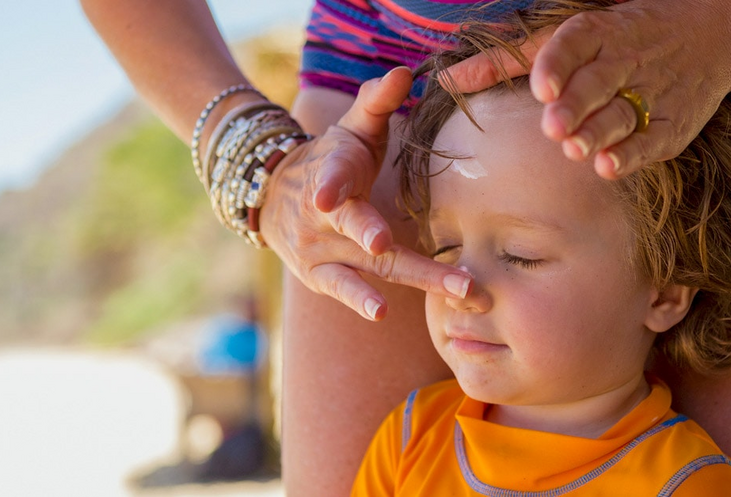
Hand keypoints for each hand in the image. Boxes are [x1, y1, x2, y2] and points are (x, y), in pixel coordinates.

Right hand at [260, 67, 472, 320]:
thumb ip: (376, 102)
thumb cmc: (330, 159)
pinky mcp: (320, 275)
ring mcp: (321, 250)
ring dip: (418, 279)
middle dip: (394, 247)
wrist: (272, 195)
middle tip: (455, 272)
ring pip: (371, 267)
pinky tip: (381, 313)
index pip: (330, 176)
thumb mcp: (349, 128)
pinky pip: (343, 288)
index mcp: (332, 172)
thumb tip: (405, 72)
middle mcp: (323, 217)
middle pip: (362, 230)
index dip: (329, 185)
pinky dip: (360, 300)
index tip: (327, 199)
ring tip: (457, 290)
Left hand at [443, 0, 730, 178]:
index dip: (559, 65)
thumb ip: (504, 61)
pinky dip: (632, 154)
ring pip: (622, 114)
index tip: (541, 87)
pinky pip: (652, 140)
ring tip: (575, 150)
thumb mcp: (563, 38)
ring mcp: (652, 92)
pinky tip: (608, 167)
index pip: (575, 43)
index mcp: (597, 32)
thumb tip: (447, 79)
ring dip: (599, 132)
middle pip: (598, 82)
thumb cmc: (619, 37)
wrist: (710, 32)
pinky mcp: (673, 124)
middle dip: (576, 105)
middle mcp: (625, 60)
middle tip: (553, 127)